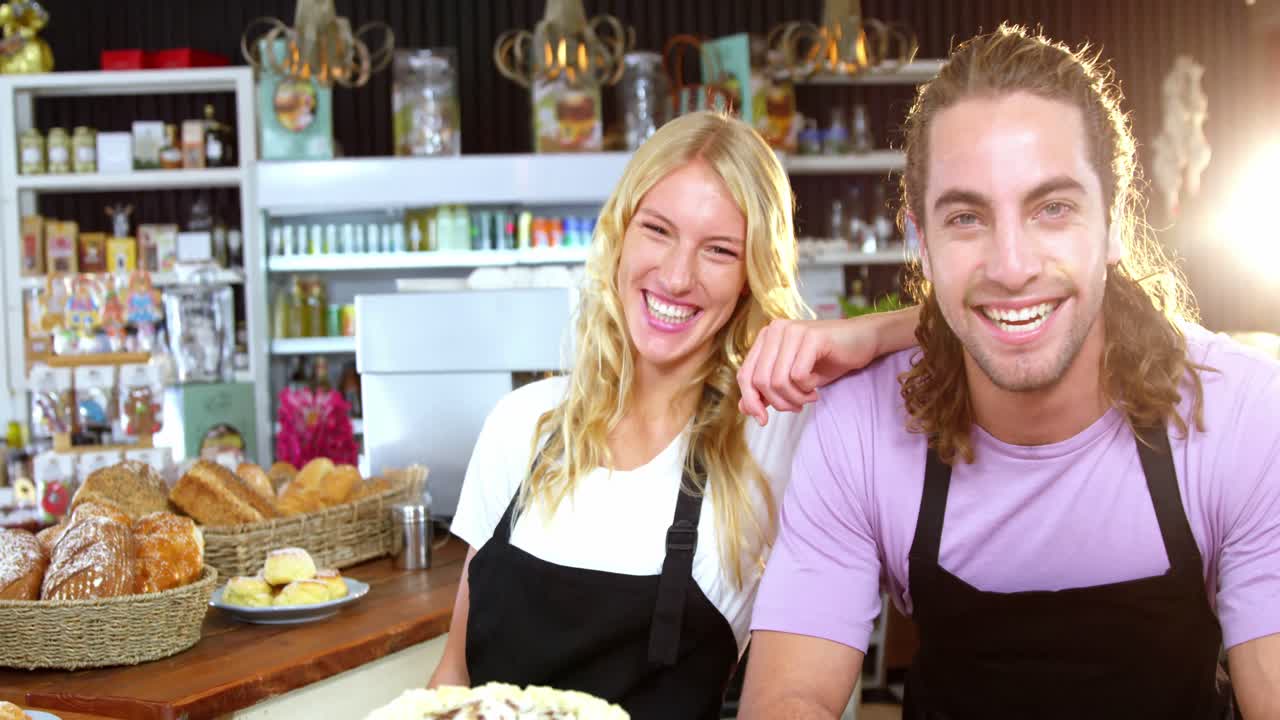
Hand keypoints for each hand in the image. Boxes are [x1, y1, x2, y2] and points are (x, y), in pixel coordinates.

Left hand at [737, 318, 880, 425]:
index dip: (751, 401)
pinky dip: (806, 389)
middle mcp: (775, 330)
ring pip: (778, 380)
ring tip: (809, 398)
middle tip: (796, 407)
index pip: (745, 375)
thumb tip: (743, 409)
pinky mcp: (812, 337)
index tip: (763, 420)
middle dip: (778, 403)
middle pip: (760, 380)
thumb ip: (767, 391)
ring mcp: (793, 331)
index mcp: (765, 338)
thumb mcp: (792, 380)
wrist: (862, 342)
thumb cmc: (826, 360)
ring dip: (794, 398)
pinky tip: (816, 388)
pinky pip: (798, 375)